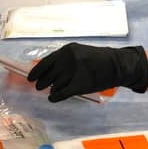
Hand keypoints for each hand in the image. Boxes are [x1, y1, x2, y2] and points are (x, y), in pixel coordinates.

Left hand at [27, 42, 147, 102]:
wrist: (118, 65)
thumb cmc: (98, 60)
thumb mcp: (79, 53)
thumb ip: (63, 60)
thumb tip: (44, 72)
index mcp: (67, 50)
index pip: (45, 62)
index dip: (35, 72)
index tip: (30, 78)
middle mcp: (68, 60)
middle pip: (47, 76)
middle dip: (42, 83)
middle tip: (39, 87)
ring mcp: (74, 72)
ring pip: (54, 85)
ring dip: (52, 89)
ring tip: (54, 90)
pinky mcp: (80, 85)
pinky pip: (61, 94)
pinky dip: (55, 97)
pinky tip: (53, 97)